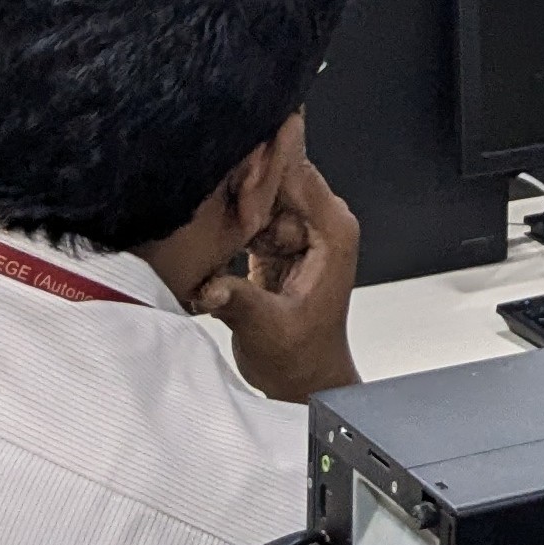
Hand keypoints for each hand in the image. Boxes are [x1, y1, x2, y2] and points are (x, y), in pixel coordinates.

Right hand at [193, 144, 360, 402]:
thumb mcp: (267, 329)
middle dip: (239, 189)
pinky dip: (228, 221)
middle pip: (274, 174)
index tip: (230, 176)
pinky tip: (215, 240)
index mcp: (333, 231)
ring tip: (216, 235)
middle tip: (216, 215)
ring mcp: (298, 227)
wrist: (301, 377)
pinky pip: (248, 210)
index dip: (260, 167)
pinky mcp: (277, 238)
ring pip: (255, 190)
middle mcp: (321, 221)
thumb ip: (239, 301)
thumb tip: (210, 287)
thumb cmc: (300, 357)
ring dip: (230, 206)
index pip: (297, 170)